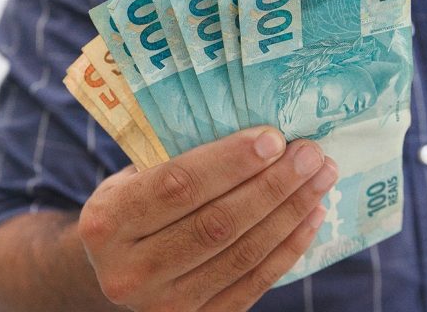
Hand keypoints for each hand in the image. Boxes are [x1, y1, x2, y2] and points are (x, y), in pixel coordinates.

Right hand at [78, 126, 337, 310]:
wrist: (113, 273)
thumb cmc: (131, 209)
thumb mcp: (131, 179)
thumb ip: (175, 159)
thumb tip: (255, 132)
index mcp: (107, 223)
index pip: (177, 186)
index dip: (230, 162)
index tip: (273, 139)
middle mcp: (130, 271)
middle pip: (216, 224)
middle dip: (272, 185)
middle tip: (310, 155)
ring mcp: (163, 305)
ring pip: (241, 254)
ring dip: (289, 213)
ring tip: (319, 179)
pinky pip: (253, 283)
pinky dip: (288, 248)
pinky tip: (311, 216)